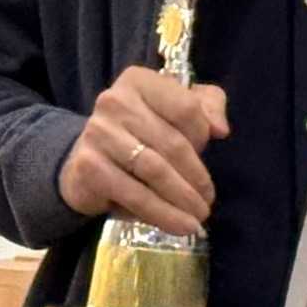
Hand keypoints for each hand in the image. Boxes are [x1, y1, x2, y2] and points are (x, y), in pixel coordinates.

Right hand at [57, 67, 229, 237]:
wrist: (86, 161)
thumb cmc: (142, 131)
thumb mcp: (177, 109)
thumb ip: (206, 106)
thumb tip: (220, 128)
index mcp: (139, 80)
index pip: (185, 107)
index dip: (202, 135)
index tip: (208, 153)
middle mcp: (114, 101)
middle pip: (172, 143)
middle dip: (197, 176)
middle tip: (209, 200)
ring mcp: (98, 133)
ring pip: (154, 171)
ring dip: (183, 199)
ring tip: (200, 217)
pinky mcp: (89, 167)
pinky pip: (134, 194)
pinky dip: (162, 214)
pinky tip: (181, 225)